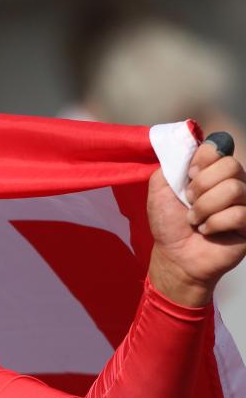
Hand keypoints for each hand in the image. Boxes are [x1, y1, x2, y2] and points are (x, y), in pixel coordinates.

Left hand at [147, 136, 245, 305]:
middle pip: (231, 165)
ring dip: (205, 207)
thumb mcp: (159, 188)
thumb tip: (189, 143)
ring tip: (194, 220)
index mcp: (213, 171)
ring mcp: (244, 203)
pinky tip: (207, 231)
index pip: (220, 146)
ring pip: (234, 189)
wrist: (174, 255)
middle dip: (201, 186)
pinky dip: (214, 224)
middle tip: (189, 202)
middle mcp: (232, 183)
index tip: (189, 176)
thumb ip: (171, 164)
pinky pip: (239, 214)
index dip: (202, 158)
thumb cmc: (168, 223)